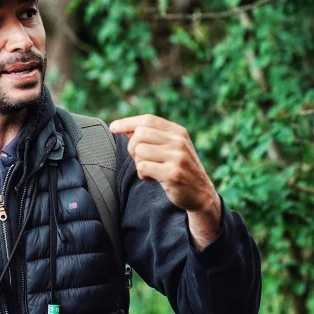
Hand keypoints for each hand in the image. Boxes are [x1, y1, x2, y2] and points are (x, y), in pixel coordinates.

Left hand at [109, 114, 221, 248]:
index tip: (113, 127)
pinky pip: (143, 167)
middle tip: (139, 159)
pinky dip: (142, 175)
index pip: (148, 120)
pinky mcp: (172, 173)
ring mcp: (177, 157)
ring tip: (149, 171)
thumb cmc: (179, 169)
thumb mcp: (171, 148)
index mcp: (178, 132)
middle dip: (132, 148)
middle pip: (140, 134)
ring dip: (138, 164)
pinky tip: (152, 179)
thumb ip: (152, 137)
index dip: (127, 123)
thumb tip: (125, 128)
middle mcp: (179, 141)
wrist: (201, 194)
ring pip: (140, 151)